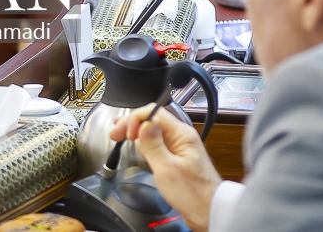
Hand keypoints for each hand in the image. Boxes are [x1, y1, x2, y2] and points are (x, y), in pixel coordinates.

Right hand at [110, 104, 220, 231]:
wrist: (208, 209)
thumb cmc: (191, 192)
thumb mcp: (166, 168)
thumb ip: (153, 144)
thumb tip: (144, 123)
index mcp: (182, 134)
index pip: (155, 113)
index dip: (135, 119)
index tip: (121, 132)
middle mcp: (182, 136)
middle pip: (154, 120)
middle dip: (133, 123)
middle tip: (115, 134)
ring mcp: (180, 147)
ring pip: (155, 131)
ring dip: (138, 131)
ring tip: (121, 134)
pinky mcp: (177, 157)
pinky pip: (159, 143)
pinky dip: (145, 141)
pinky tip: (137, 144)